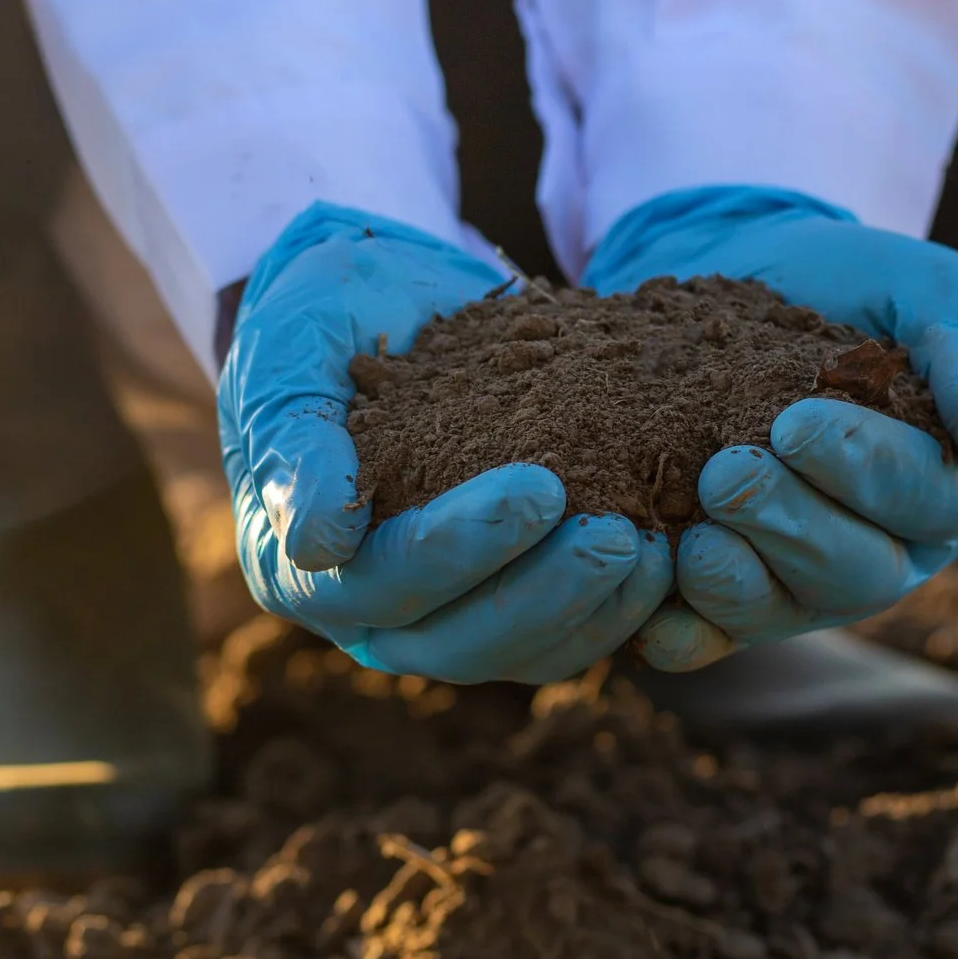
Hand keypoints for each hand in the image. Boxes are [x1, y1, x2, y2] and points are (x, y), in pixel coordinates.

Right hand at [221, 203, 671, 682]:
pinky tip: (665, 559)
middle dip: (543, 594)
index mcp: (298, 563)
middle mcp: (364, 614)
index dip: (460, 547)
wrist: (380, 302)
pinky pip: (561, 640)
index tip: (540, 490)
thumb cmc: (324, 321)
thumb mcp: (291, 355)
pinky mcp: (501, 610)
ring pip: (518, 656)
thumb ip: (296, 443)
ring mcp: (436, 621)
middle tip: (618, 537)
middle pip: (455, 642)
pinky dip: (616, 611)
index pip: (382, 580)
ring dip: (592, 611)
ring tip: (653, 549)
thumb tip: (318, 544)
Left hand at [582, 186, 957, 670]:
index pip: (928, 501)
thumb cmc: (855, 288)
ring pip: (782, 612)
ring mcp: (803, 583)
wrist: (745, 277)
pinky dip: (679, 633)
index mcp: (946, 487)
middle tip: (728, 473)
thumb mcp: (931, 293)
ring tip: (692, 533)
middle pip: (856, 574)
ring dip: (734, 582)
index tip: (795, 422)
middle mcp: (884, 550)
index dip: (865, 472)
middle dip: (791, 527)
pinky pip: (707, 639)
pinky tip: (651, 615)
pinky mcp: (729, 599)